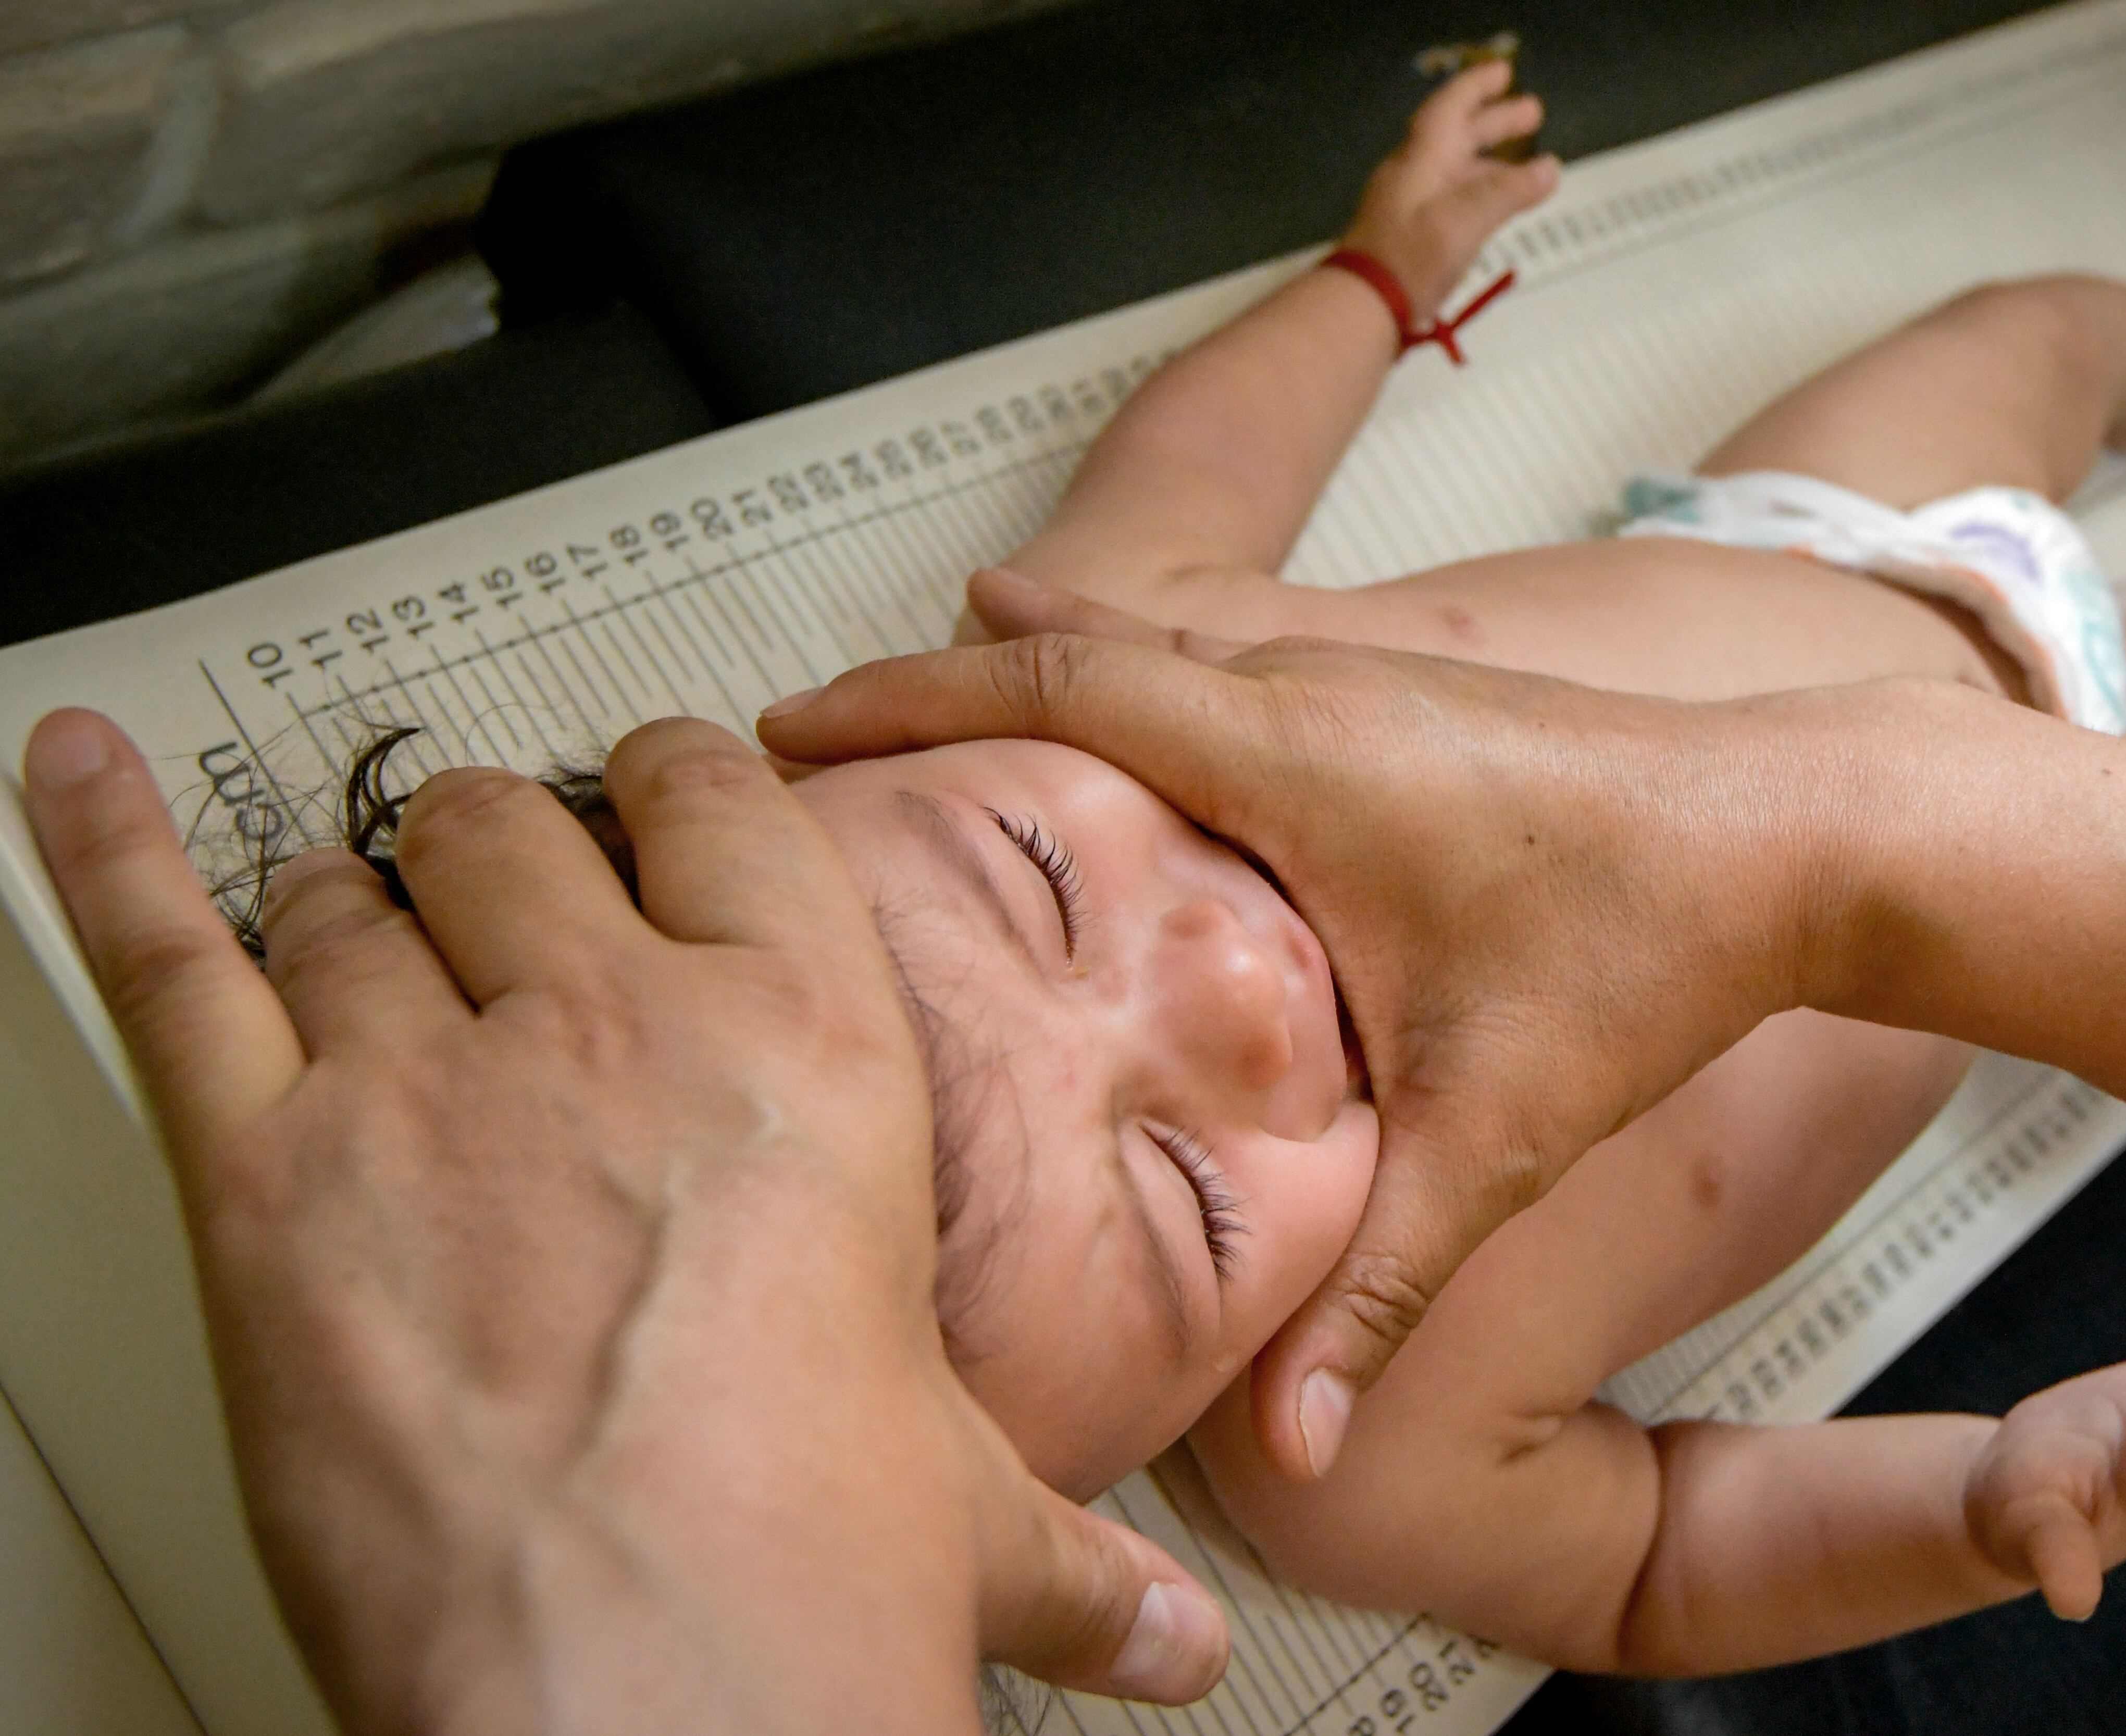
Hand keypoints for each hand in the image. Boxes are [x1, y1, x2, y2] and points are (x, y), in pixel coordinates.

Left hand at [20, 708, 1228, 1733]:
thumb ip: (1070, 1558)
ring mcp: (424, 1082)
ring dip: (343, 898)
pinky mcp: (261, 1174)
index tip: (661, 798)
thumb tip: (1165, 1635)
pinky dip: (107, 853)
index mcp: (801, 1042)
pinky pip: (166, 962)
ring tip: (336, 911)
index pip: (716, 804)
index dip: (675, 785)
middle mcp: (608, 1023)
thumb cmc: (797, 1566)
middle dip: (498, 851)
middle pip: (510, 831)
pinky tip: (75, 778)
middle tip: (497, 892)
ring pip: (347, 896)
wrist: (634, 1675)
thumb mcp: (963, 1520)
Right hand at [760, 570, 1838, 1481]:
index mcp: (1300, 760)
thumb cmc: (1656, 946)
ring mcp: (1362, 675)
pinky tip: (1116, 714)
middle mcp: (1315, 691)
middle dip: (937, 681)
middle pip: (1078, 647)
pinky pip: (1221, 657)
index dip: (907, 704)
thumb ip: (1380, 1282)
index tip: (791, 723)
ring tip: (926, 710)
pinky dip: (1133, 674)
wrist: (1800, 829)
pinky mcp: (1402, 695)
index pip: (1057, 694)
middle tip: (817, 728)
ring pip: (1153, 641)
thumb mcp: (1495, 1128)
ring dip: (1035, 670)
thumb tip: (1303, 1442)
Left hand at [1338, 58, 1556, 320]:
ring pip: (1454, 170)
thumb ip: (1508, 191)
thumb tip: (1548, 168)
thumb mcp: (1466, 218)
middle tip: (1531, 112)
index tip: (1504, 74)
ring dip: (1489, 160)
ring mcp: (1410, 206)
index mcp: (1423, 157)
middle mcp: (1414, 174)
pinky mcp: (1411, 237)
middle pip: (1457, 136)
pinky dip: (1477, 193)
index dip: (1478, 86)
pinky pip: (1449, 200)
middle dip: (1495, 122)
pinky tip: (1492, 210)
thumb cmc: (1410, 257)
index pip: (1451, 106)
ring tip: (1525, 166)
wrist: (1364, 305)